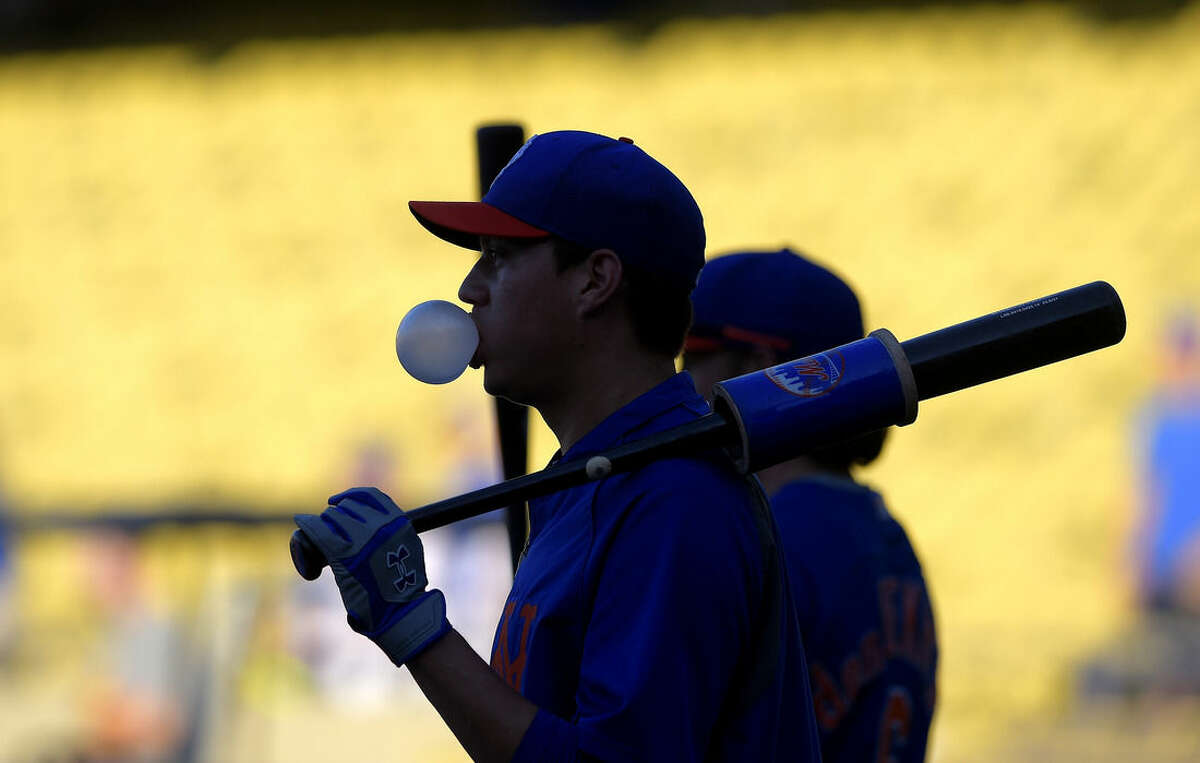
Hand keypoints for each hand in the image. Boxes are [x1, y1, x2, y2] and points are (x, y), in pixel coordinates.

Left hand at [293, 486, 450, 665]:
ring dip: (324, 526)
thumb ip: (393, 534)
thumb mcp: (409, 549)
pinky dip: (307, 525)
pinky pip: (319, 531)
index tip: (338, 502)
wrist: (402, 611)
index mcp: (398, 522)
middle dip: (335, 518)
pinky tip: (301, 523)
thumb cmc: (404, 588)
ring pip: (332, 518)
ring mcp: (362, 540)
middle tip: (330, 534)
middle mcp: (380, 526)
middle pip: (347, 507)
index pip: (370, 495)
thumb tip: (377, 529)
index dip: (351, 496)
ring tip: (321, 540)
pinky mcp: (344, 555)